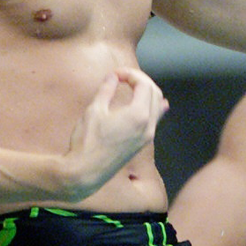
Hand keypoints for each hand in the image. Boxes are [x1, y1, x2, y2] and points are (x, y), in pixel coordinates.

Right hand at [61, 68, 167, 200]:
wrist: (86, 171)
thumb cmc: (88, 141)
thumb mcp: (95, 110)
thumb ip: (106, 90)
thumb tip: (113, 77)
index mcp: (138, 115)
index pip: (143, 84)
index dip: (130, 74)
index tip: (115, 74)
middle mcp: (148, 126)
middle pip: (154, 92)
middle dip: (140, 80)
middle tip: (122, 76)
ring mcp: (146, 136)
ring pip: (156, 107)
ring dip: (147, 92)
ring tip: (133, 85)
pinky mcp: (141, 144)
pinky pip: (155, 121)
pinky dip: (155, 108)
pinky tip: (158, 104)